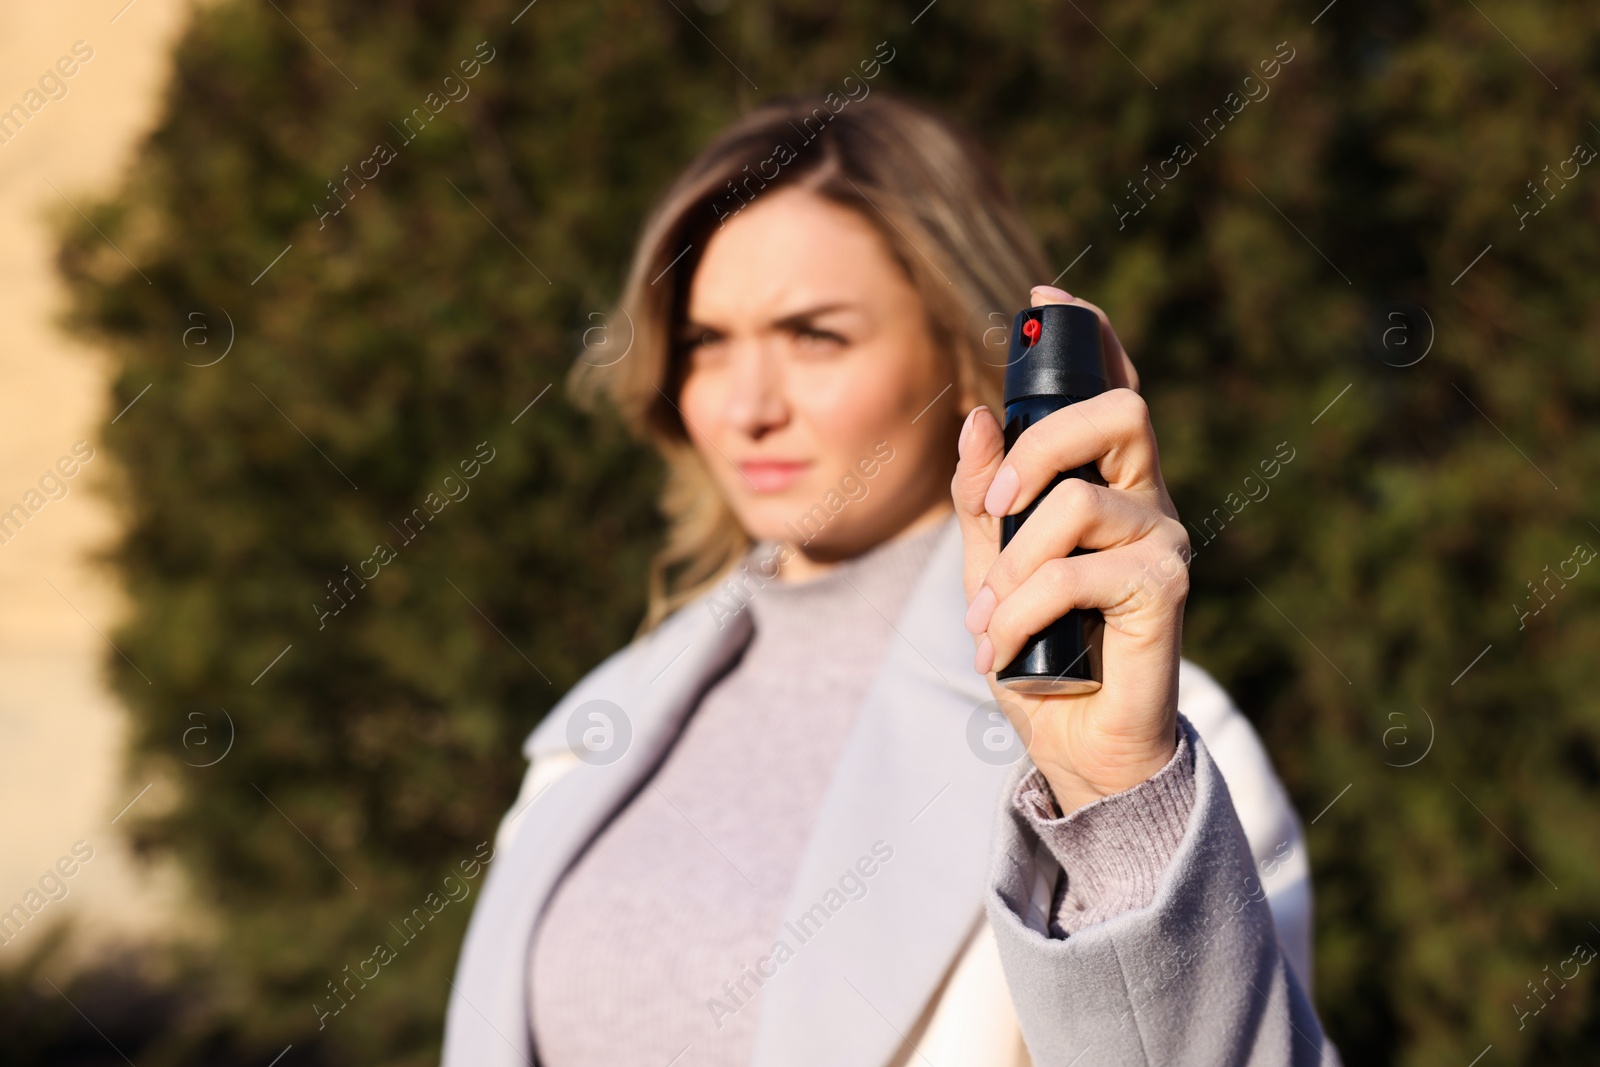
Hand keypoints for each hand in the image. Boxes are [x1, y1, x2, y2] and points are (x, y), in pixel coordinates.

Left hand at [953, 286, 1190, 814]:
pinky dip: (1021, 610)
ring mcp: (1163, 543)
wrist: (1076, 744)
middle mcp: (1147, 501)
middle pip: (1121, 412)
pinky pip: (1078, 573)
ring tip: (984, 620)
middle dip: (1040, 446)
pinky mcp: (1165, 592)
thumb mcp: (988, 570)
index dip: (1088, 338)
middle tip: (991, 512)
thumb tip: (974, 421)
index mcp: (1107, 484)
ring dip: (1011, 564)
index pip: (1110, 392)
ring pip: (1081, 503)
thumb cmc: (1039, 653)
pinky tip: (1001, 648)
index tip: (1045, 297)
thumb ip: (981, 501)